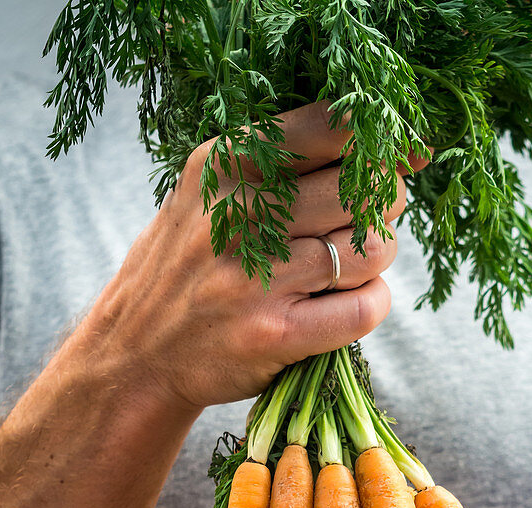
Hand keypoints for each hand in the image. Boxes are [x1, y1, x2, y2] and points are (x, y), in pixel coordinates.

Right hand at [80, 101, 421, 412]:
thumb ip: (283, 164)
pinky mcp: (275, 334)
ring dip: (375, 260)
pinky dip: (371, 304)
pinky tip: (344, 305)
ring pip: (373, 250)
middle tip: (362, 223)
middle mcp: (239, 214)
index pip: (333, 125)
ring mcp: (257, 278)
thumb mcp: (207, 194)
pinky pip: (365, 308)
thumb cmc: (187, 268)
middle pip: (366, 190)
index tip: (394, 158)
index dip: (380, 142)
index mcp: (224, 164)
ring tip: (344, 268)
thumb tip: (396, 148)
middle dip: (382, 205)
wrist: (135, 357)